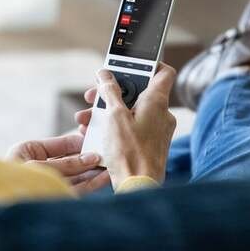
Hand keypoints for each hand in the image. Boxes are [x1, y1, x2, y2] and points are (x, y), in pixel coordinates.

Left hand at [6, 133, 110, 194]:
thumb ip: (65, 163)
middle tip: (110, 154)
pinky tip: (104, 178)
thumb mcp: (37, 165)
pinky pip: (76, 190)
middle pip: (70, 161)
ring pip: (76, 177)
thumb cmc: (11, 182)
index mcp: (27, 152)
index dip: (79, 143)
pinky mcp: (55, 199)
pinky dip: (91, 185)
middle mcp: (39, 168)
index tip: (98, 141)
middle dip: (90, 159)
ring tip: (112, 167)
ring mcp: (48, 184)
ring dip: (94, 173)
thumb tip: (91, 157)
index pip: (60, 145)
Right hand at [77, 64, 176, 187]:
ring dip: (108, 112)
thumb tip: (105, 75)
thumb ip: (109, 91)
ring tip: (87, 119)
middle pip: (138, 92)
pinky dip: (114, 128)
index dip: (148, 63)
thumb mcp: (114, 116)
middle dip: (112, 93)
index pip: (162, 71)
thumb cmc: (130, 153)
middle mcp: (160, 114)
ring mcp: (156, 131)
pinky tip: (96, 134)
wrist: (138, 187)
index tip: (128, 63)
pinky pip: (131, 129)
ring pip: (131, 112)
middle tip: (93, 96)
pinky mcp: (149, 145)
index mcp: (157, 101)